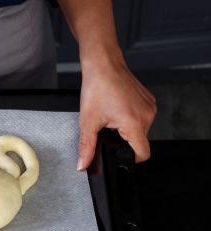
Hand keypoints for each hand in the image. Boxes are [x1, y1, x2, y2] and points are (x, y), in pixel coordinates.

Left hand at [77, 55, 156, 169]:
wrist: (103, 64)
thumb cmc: (97, 87)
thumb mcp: (88, 122)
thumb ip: (87, 147)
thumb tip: (83, 164)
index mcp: (135, 123)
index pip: (142, 154)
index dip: (130, 159)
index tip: (118, 155)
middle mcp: (147, 115)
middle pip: (139, 141)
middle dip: (122, 140)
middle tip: (107, 128)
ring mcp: (150, 107)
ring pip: (140, 130)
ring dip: (125, 129)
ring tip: (111, 116)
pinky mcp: (148, 100)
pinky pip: (141, 117)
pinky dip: (129, 118)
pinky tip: (117, 109)